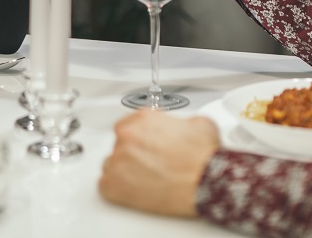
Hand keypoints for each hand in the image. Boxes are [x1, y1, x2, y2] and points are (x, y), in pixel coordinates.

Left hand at [98, 110, 220, 217]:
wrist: (206, 182)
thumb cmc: (203, 157)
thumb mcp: (199, 124)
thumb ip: (183, 122)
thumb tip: (184, 127)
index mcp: (144, 118)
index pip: (130, 124)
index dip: (140, 136)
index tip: (145, 145)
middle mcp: (127, 136)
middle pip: (120, 143)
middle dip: (132, 153)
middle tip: (149, 164)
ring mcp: (118, 160)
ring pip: (111, 164)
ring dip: (123, 171)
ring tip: (143, 180)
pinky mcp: (114, 185)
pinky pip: (105, 186)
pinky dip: (116, 189)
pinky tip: (132, 191)